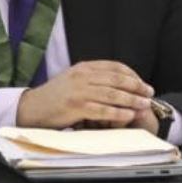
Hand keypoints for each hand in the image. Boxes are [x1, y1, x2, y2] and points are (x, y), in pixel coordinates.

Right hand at [16, 60, 155, 129]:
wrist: (31, 108)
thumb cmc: (53, 97)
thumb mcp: (72, 80)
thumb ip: (91, 79)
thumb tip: (115, 84)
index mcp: (83, 67)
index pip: (115, 67)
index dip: (132, 75)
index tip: (142, 84)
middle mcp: (82, 76)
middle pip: (117, 79)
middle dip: (137, 87)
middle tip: (149, 93)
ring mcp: (79, 91)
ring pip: (113, 94)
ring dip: (131, 99)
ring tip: (144, 104)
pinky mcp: (76, 106)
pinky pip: (102, 109)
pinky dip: (118, 112)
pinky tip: (128, 115)